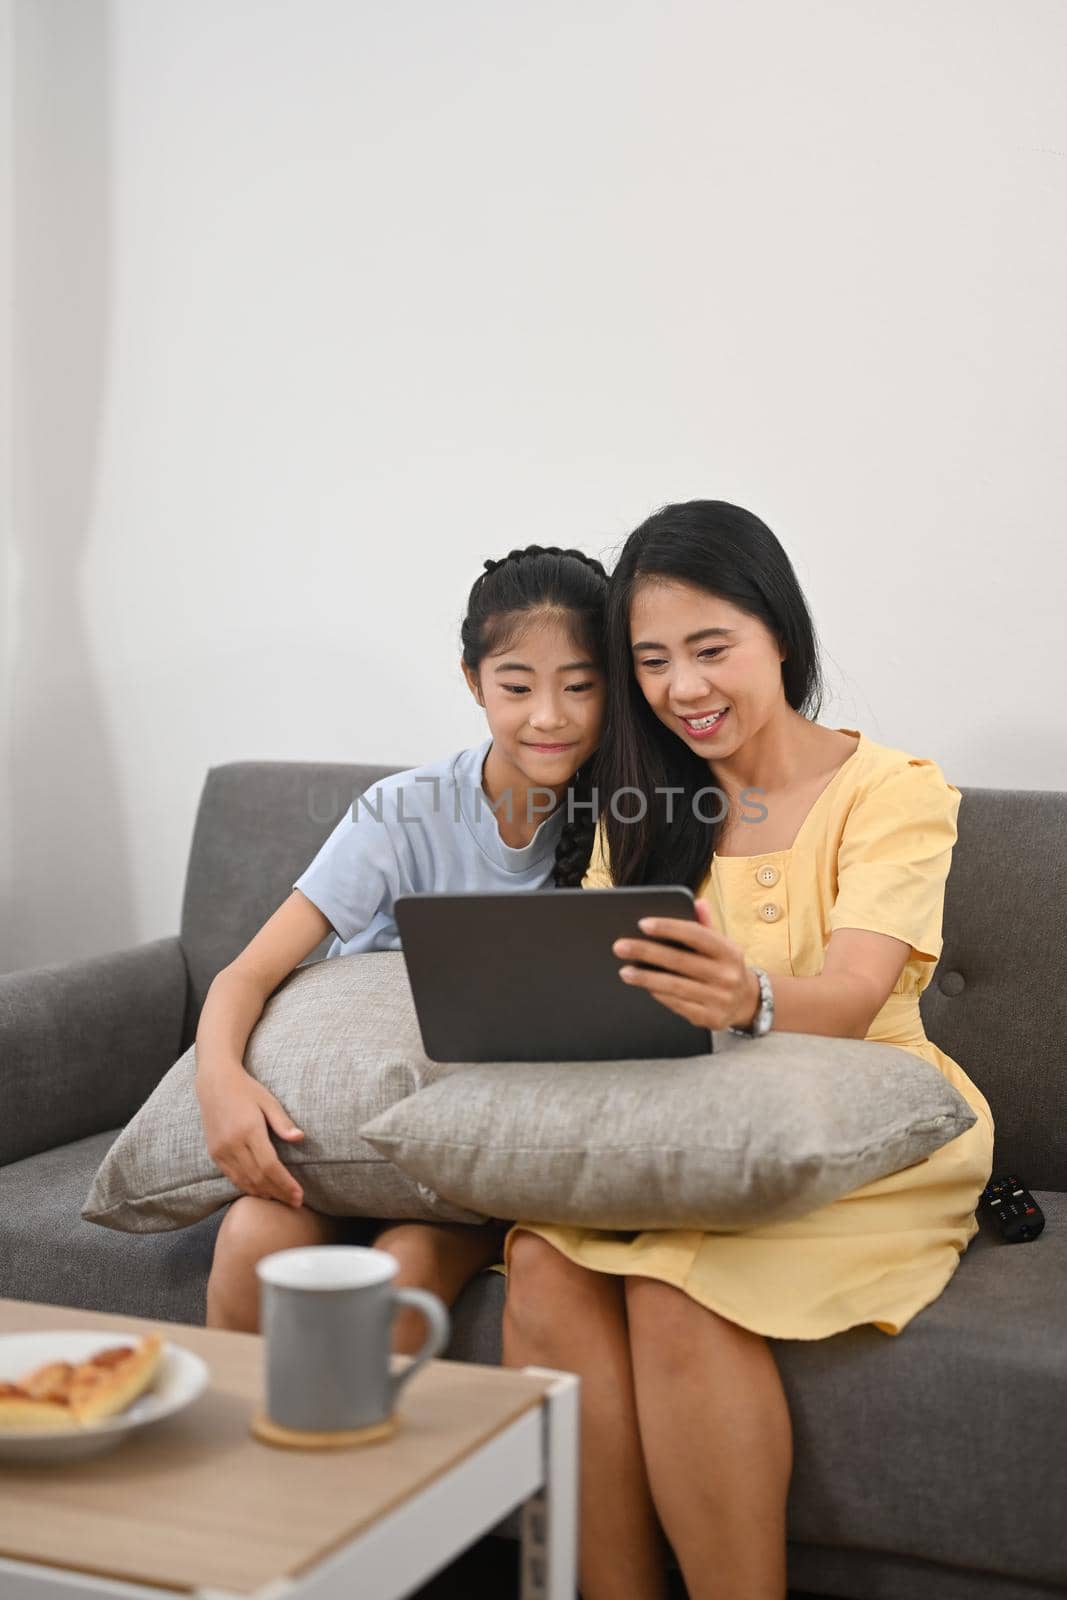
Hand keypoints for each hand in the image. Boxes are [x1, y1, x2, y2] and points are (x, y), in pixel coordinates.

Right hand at [196, 1070, 304, 1206]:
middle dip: (278, 1193)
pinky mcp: (214, 1153)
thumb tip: (300, 1138)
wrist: (215, 1083)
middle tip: (295, 1203)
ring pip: (244, 1181)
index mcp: (249, 1130)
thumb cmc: (247, 1090)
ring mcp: (220, 1150)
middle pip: (258, 1178)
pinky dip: (247, 1187)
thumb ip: (282, 1122)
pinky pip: (231, 1177)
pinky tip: (260, 1191)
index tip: (299, 1195)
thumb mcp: (269, 1101)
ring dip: (263, 1193)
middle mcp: (232, 1143)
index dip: (285, 1184)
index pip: (270, 1166)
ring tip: (281, 1200)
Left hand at [612, 900, 760, 1030]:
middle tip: (620, 946)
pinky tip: (644, 986)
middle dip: (647, 952)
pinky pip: (678, 1004)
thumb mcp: (721, 943)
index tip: (642, 924)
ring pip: (675, 985)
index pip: (696, 934)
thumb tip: (697, 902)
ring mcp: (720, 998)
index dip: (669, 928)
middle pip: (680, 961)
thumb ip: (705, 924)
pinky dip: (658, 994)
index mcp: (730, 951)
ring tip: (625, 971)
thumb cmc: (723, 965)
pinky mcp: (710, 1018)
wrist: (747, 1001)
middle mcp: (727, 975)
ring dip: (646, 978)